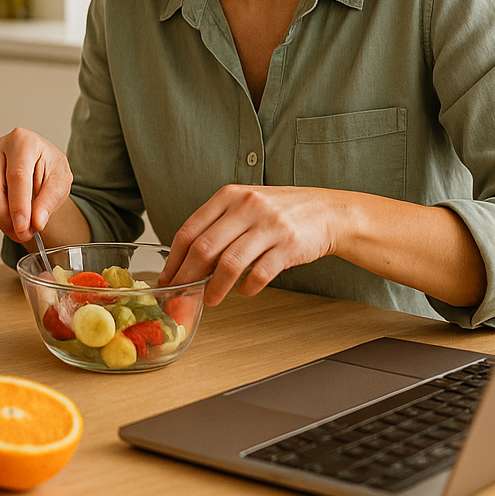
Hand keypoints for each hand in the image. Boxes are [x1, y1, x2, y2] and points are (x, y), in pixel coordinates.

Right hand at [0, 128, 72, 243]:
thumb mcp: (61, 182)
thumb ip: (49, 201)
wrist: (40, 169)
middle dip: (5, 216)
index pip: (17, 176)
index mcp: (22, 141)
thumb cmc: (50, 169)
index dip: (19, 205)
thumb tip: (36, 222)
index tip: (24, 227)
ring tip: (22, 229)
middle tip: (22, 234)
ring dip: (2, 219)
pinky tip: (13, 218)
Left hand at [158, 185, 343, 304]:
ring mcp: (269, 225)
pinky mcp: (289, 245)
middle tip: (181, 296)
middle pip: (204, 248)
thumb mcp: (245, 204)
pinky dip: (247, 287)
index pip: (189, 230)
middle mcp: (247, 206)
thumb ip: (218, 224)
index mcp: (229, 195)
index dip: (174, 260)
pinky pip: (259, 274)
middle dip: (188, 277)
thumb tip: (186, 260)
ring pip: (229, 264)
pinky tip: (243, 291)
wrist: (327, 211)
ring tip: (211, 300)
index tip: (167, 279)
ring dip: (215, 288)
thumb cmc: (280, 211)